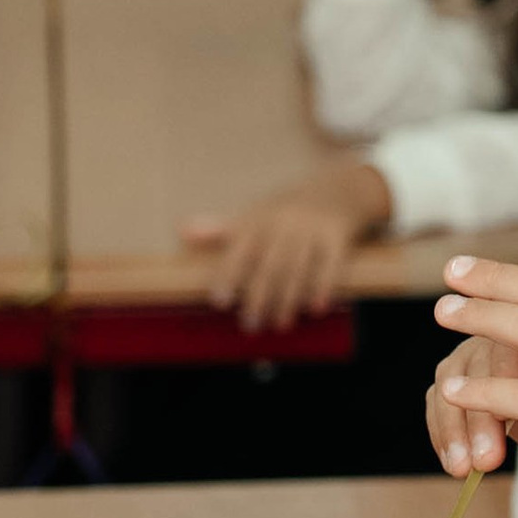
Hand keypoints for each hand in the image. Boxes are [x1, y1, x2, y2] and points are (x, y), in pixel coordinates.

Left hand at [183, 160, 390, 330]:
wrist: (336, 191)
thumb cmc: (284, 211)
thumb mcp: (252, 215)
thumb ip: (219, 229)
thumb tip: (181, 232)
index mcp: (260, 220)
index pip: (240, 249)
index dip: (228, 275)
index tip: (218, 301)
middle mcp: (285, 225)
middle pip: (269, 264)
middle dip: (258, 296)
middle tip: (249, 325)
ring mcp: (312, 231)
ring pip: (298, 268)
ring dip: (287, 299)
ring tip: (279, 324)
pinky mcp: (336, 239)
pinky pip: (329, 265)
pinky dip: (323, 287)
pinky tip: (315, 309)